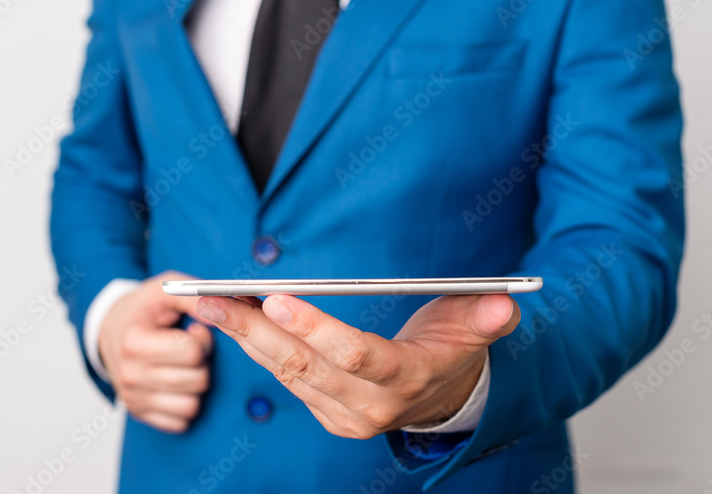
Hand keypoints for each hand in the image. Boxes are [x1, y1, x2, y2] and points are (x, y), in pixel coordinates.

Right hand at [98, 271, 212, 432]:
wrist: (112, 329)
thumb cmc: (145, 309)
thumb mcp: (165, 290)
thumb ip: (194, 297)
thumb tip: (224, 311)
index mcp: (134, 342)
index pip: (191, 352)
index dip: (202, 339)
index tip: (193, 330)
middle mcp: (130, 374)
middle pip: (197, 380)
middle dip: (202, 362)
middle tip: (189, 348)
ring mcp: (132, 398)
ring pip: (191, 405)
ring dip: (196, 384)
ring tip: (184, 365)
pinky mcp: (138, 413)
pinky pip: (180, 421)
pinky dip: (185, 403)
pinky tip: (177, 383)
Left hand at [195, 293, 518, 438]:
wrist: (443, 400)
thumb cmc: (452, 351)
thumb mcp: (475, 332)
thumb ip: (487, 319)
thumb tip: (504, 304)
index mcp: (405, 380)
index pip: (355, 355)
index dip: (316, 327)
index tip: (276, 298)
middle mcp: (369, 405)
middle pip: (303, 365)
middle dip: (254, 330)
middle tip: (212, 298)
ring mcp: (343, 414)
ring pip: (284, 372)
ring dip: (242, 337)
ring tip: (207, 303)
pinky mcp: (325, 412)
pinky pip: (283, 379)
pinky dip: (254, 347)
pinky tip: (229, 319)